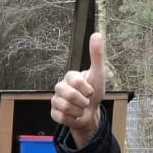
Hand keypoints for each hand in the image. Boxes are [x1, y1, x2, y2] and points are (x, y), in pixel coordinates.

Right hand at [51, 31, 105, 146]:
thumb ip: (97, 55)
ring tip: (81, 109)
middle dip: (83, 102)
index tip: (91, 91)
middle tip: (86, 102)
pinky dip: (72, 119)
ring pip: (65, 107)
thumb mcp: (98, 74)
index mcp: (69, 76)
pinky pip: (61, 117)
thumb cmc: (94, 92)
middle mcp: (60, 87)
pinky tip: (74, 116)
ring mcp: (55, 100)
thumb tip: (96, 34)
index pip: (76, 81)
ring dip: (79, 111)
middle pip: (70, 95)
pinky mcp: (54, 113)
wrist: (91, 113)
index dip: (86, 89)